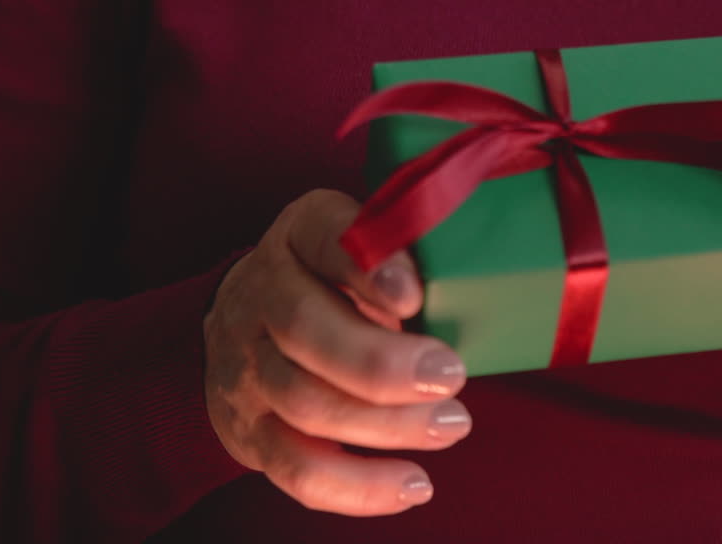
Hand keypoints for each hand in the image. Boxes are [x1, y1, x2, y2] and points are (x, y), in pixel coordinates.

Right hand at [204, 189, 468, 514]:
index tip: (414, 295)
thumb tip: (476, 292)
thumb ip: (409, 257)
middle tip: (451, 377)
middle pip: (305, 331)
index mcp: (299, 234)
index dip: (368, 267)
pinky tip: (413, 484)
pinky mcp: (250, 432)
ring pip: (306, 404)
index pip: (323, 235)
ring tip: (452, 424)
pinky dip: (359, 486)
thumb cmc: (335, 281)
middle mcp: (260, 296)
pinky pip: (298, 469)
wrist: (246, 325)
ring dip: (387, 424)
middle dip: (383, 364)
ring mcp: (245, 368)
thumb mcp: (364, 246)